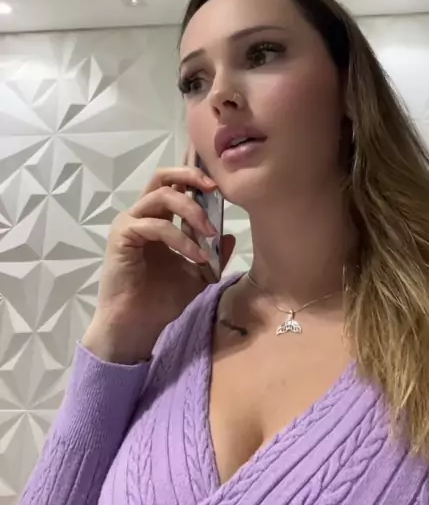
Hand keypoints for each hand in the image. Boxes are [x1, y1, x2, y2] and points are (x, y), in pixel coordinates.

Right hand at [81, 165, 235, 363]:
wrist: (138, 328)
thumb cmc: (162, 301)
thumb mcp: (198, 276)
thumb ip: (212, 255)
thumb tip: (229, 235)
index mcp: (158, 218)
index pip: (174, 184)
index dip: (195, 178)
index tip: (220, 187)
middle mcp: (141, 215)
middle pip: (162, 176)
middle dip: (191, 176)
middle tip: (214, 189)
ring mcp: (130, 223)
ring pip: (161, 195)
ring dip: (191, 210)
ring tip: (209, 232)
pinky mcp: (122, 237)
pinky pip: (155, 226)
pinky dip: (180, 238)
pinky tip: (196, 256)